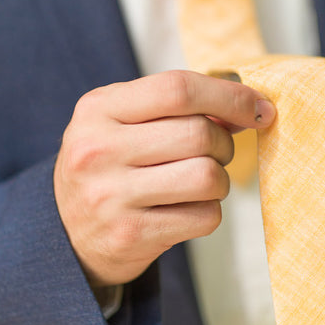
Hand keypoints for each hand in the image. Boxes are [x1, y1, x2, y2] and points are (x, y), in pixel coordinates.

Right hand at [53, 70, 275, 285]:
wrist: (66, 231)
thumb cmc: (109, 165)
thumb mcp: (123, 121)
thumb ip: (176, 107)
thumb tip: (248, 107)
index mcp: (98, 109)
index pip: (178, 88)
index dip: (229, 95)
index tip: (258, 107)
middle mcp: (98, 150)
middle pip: (199, 134)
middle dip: (224, 143)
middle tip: (216, 153)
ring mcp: (111, 196)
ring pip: (207, 176)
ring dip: (219, 181)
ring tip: (201, 183)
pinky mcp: (130, 235)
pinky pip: (204, 217)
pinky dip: (209, 212)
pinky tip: (186, 209)